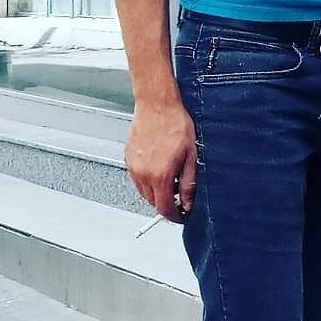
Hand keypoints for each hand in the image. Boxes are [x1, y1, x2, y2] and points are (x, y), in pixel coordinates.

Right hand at [126, 100, 197, 221]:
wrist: (157, 104)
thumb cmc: (175, 123)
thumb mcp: (191, 155)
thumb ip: (189, 183)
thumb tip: (189, 201)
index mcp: (160, 175)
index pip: (164, 208)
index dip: (174, 216)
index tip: (181, 215)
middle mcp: (143, 173)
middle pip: (153, 202)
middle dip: (167, 203)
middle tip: (180, 194)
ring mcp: (133, 166)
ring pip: (144, 191)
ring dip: (156, 191)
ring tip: (170, 176)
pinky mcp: (128, 158)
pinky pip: (137, 178)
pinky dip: (148, 179)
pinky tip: (159, 166)